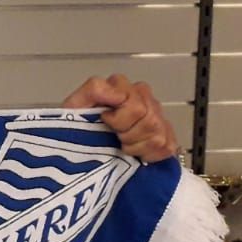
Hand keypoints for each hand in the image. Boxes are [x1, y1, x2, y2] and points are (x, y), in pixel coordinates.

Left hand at [61, 74, 178, 162]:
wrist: (78, 142)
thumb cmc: (77, 124)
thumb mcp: (74, 105)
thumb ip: (94, 90)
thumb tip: (114, 92)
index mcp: (122, 87)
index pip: (135, 105)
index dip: (119, 119)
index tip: (105, 121)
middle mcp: (143, 97)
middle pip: (149, 120)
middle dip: (127, 134)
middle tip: (114, 135)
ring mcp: (157, 114)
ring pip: (158, 136)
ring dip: (136, 145)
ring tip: (122, 143)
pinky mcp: (166, 134)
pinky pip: (167, 147)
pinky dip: (148, 154)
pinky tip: (136, 150)